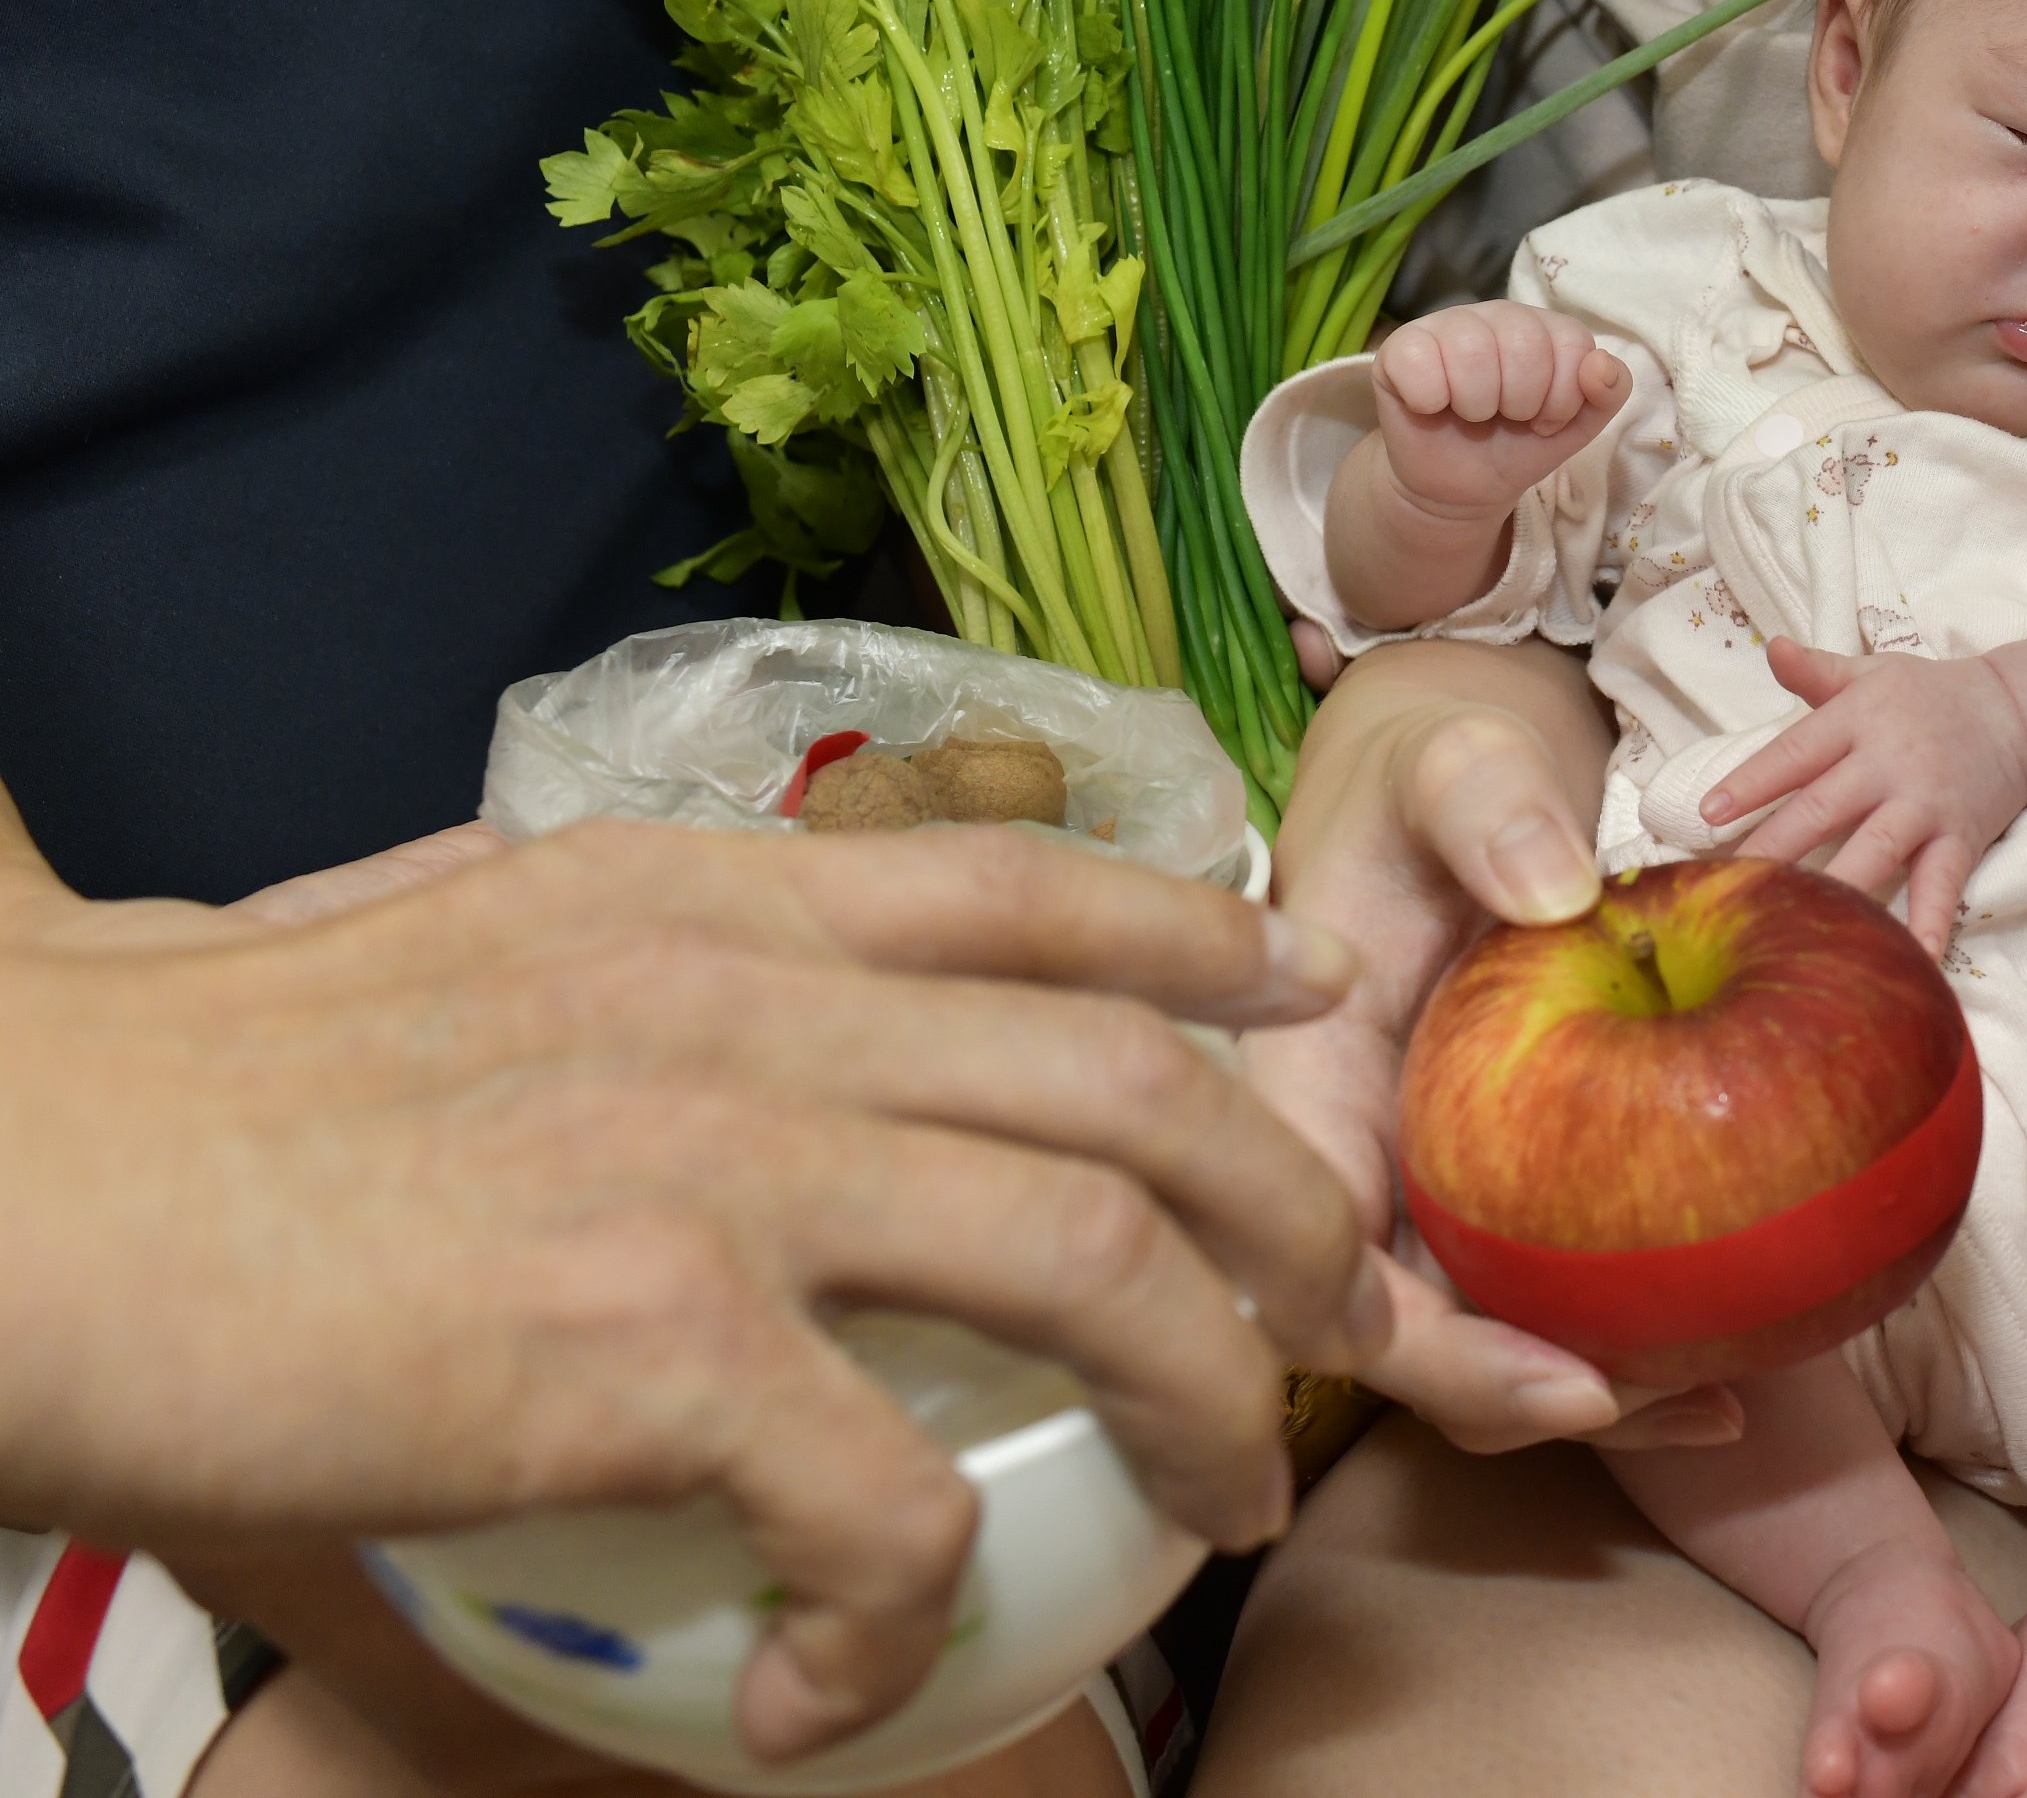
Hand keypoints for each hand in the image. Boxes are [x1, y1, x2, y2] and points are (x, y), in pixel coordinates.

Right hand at [0, 822, 1385, 1762]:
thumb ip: (616, 977)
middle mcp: (746, 1001)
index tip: (1303, 999)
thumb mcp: (447, 951)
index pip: (1026, 886)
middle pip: (1134, 1077)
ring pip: (1094, 1254)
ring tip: (1226, 1501)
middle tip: (1338, 1314)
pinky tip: (834, 1696)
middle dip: (1287, 1205)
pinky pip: (879, 1504)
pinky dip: (898, 1621)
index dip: (1200, 943)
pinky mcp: (641, 1342)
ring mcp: (712, 1162)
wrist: (8, 1172)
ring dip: (1205, 1393)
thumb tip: (691, 1022)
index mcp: (700, 898)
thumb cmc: (182, 1097)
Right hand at [1247, 639, 1748, 1459]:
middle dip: (1518, 1399)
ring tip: (1731, 1395)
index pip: (1320, 1265)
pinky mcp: (1486, 1179)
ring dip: (1585, 1385)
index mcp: (1299, 1084)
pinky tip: (1736, 1341)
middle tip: (1689, 1401)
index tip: (1569, 1376)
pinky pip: (1538, 1280)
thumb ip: (1486, 803)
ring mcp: (1414, 1178)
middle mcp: (1344, 1157)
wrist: (1449, 779)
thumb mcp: (1449, 758)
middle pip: (1398, 1337)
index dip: (1427, 1351)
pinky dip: (1619, 1322)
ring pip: (1469, 1332)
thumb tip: (1554, 887)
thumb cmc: (1429, 773)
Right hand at [1373, 302, 1630, 521]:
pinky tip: (1433, 408)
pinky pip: (1419, 362)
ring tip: (1473, 416)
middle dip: (1521, 404)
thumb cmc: (1518, 445)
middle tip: (1506, 419)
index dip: (1562, 398)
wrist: (1462, 487)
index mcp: (1544, 326)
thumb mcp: (1576, 427)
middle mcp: (1497, 314)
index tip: (1544, 421)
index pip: (1571, 342)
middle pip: (1523, 346)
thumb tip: (1600, 365)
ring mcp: (1446, 325)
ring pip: (1472, 351)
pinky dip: (1430, 400)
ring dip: (1478, 405)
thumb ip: (1607, 394)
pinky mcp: (1400, 348)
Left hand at [1712, 640, 2026, 952]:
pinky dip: (1929, 923)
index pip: (1794, 754)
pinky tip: (1914, 960)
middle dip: (1773, 847)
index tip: (1708, 815)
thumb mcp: (1872, 674)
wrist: (2019, 713)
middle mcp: (1888, 763)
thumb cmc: (1930, 696)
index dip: (1751, 783)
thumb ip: (1817, 671)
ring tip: (1799, 922)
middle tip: (1728, 884)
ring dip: (1836, 886)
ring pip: (1874, 850)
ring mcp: (1925, 805)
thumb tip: (1772, 648)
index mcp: (1858, 719)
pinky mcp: (1960, 838)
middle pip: (1822, 809)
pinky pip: (1942, 886)